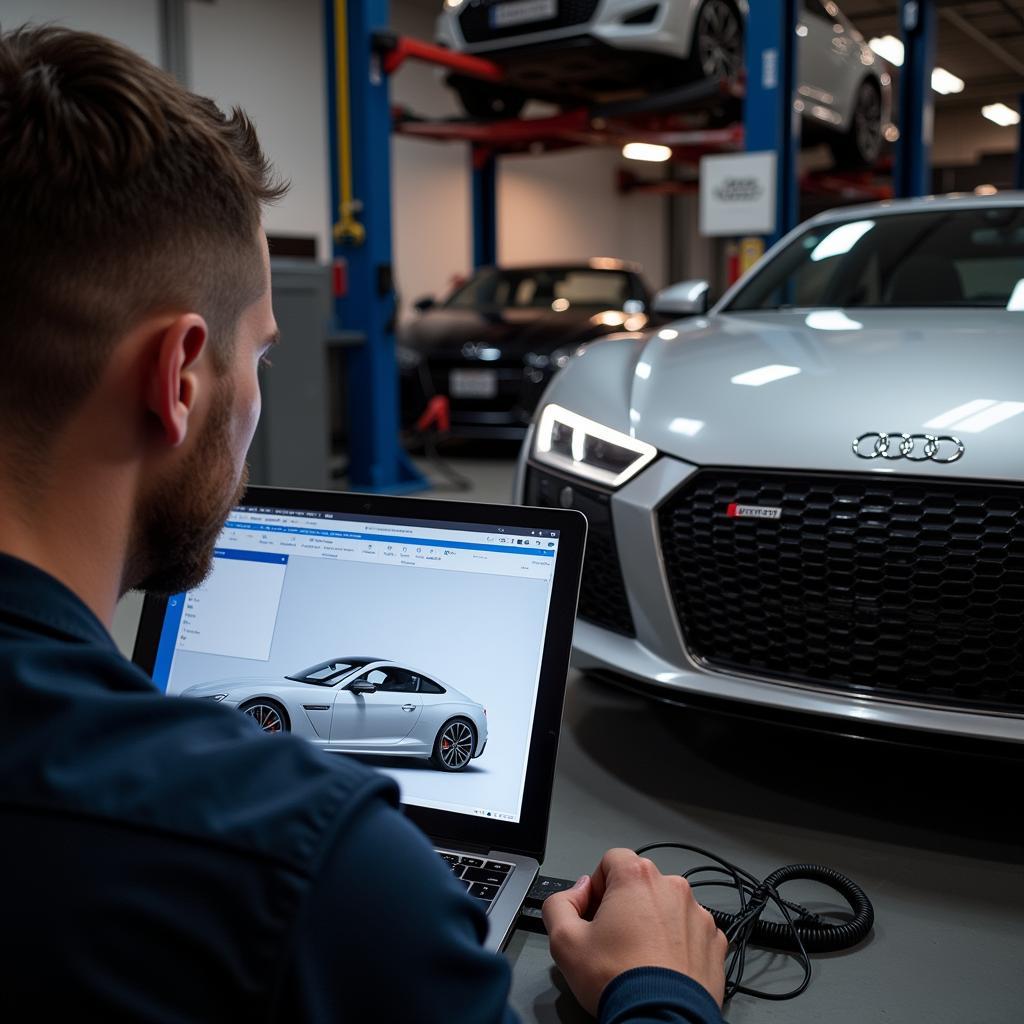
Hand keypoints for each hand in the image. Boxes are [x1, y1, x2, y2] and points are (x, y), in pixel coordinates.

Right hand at [543, 848, 727, 1015]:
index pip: (611, 861)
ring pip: (667, 908)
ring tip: (639, 960)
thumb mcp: (563, 941)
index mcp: (637, 878)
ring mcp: (698, 915)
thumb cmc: (618, 981)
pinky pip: (690, 932)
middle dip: (625, 906)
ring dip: (653, 924)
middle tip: (612, 941)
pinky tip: (663, 968)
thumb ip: (559, 904)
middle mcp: (672, 888)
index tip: (594, 915)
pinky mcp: (714, 942)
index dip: (597, 887)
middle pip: (640, 884)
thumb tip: (576, 893)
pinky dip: (677, 944)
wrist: (662, 1021)